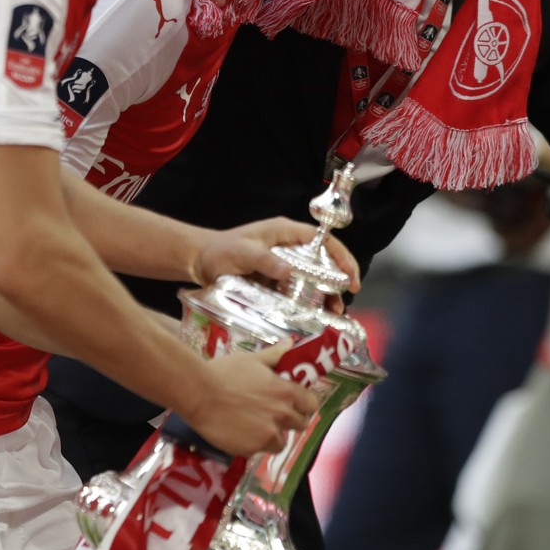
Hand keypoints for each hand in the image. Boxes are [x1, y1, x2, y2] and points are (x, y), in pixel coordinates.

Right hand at [179, 340, 319, 454]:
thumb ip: (275, 355)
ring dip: (272, 437)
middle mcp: (282, 415)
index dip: (303, 405)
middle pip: (300, 425)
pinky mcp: (251, 449)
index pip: (311, 405)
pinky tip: (238, 433)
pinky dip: (251, 445)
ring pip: (280, 443)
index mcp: (286, 392)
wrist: (199, 393)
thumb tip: (291, 343)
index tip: (293, 404)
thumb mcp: (252, 360)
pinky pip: (258, 451)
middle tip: (273, 415)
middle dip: (289, 422)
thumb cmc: (225, 372)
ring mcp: (267, 435)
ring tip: (254, 427)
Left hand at [194, 217, 360, 297]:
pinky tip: (312, 317)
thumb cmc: (219, 251)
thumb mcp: (242, 252)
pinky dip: (306, 303)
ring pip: (311, 279)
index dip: (341, 258)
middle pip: (322, 262)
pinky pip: (296, 292)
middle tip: (344, 302)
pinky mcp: (275, 281)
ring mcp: (282, 264)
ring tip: (332, 313)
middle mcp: (288, 247)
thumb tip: (288, 272)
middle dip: (337, 281)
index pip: (323, 241)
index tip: (351, 279)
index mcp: (285, 232)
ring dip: (323, 295)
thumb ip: (264, 260)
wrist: (198, 261)